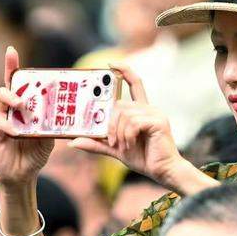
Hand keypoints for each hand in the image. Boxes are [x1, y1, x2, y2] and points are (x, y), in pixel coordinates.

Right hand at [0, 47, 54, 189]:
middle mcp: (13, 108)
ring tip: (21, 104)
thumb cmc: (36, 153)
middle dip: (9, 73)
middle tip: (19, 76)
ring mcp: (3, 118)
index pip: (18, 82)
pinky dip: (9, 125)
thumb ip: (53, 123)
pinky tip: (17, 132)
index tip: (10, 50)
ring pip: (1, 98)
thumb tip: (63, 110)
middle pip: (7, 84)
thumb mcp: (49, 137)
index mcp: (26, 105)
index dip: (12, 65)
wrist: (24, 174)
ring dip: (11, 98)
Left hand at [70, 63, 186, 188]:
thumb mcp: (115, 149)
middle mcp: (149, 109)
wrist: (163, 172)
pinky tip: (129, 145)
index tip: (112, 64)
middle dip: (111, 124)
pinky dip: (127, 136)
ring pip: (125, 114)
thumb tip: (73, 142)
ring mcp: (155, 114)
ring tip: (122, 145)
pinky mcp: (158, 122)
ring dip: (118, 132)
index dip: (124, 71)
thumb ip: (97, 143)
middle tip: (111, 141)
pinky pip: (133, 123)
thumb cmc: (143, 159)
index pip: (135, 84)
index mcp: (141, 111)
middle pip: (120, 105)